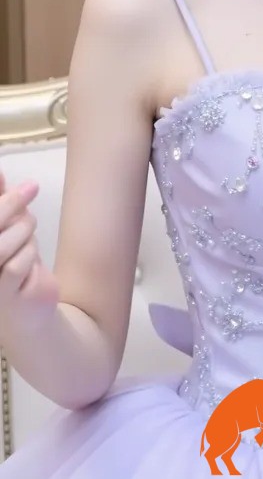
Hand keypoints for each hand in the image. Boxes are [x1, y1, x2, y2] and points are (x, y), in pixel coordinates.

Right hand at [0, 171, 59, 333]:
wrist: (28, 316)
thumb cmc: (14, 268)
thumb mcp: (7, 231)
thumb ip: (0, 203)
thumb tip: (0, 173)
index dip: (0, 196)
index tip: (8, 176)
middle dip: (12, 201)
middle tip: (32, 186)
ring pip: (7, 239)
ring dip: (25, 230)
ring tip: (29, 233)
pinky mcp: (1, 295)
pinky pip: (20, 261)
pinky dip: (30, 253)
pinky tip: (30, 259)